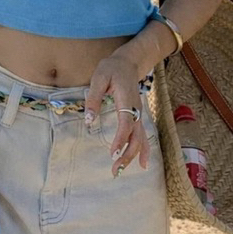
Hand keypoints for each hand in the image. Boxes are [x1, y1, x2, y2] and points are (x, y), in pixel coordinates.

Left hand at [84, 54, 150, 178]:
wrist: (127, 62)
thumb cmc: (111, 69)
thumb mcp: (98, 78)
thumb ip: (94, 98)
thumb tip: (89, 120)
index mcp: (126, 98)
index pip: (126, 122)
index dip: (121, 139)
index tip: (112, 153)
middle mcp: (136, 109)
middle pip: (136, 135)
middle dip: (127, 154)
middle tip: (114, 169)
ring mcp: (139, 113)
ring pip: (140, 138)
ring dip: (132, 155)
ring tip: (121, 171)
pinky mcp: (138, 116)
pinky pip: (143, 135)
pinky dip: (143, 150)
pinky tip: (142, 164)